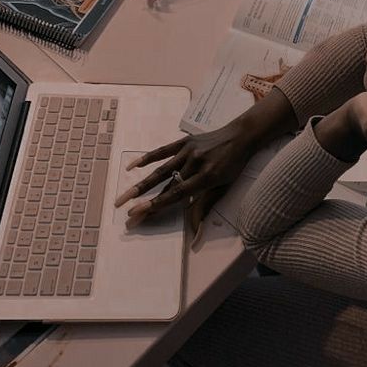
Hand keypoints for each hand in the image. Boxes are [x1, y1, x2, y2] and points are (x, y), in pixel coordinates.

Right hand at [115, 122, 256, 230]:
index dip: (156, 205)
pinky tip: (132, 166)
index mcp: (206, 176)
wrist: (242, 135)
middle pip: (165, 184)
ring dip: (141, 183)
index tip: (138, 214)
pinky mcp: (185, 141)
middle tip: (125, 211)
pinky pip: (163, 150)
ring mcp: (188, 150)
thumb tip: (193, 230)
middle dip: (143, 199)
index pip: (176, 194)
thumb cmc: (234, 165)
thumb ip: (205, 205)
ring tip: (124, 195)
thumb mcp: (224, 187)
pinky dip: (147, 158)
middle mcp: (195, 163)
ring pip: (160, 169)